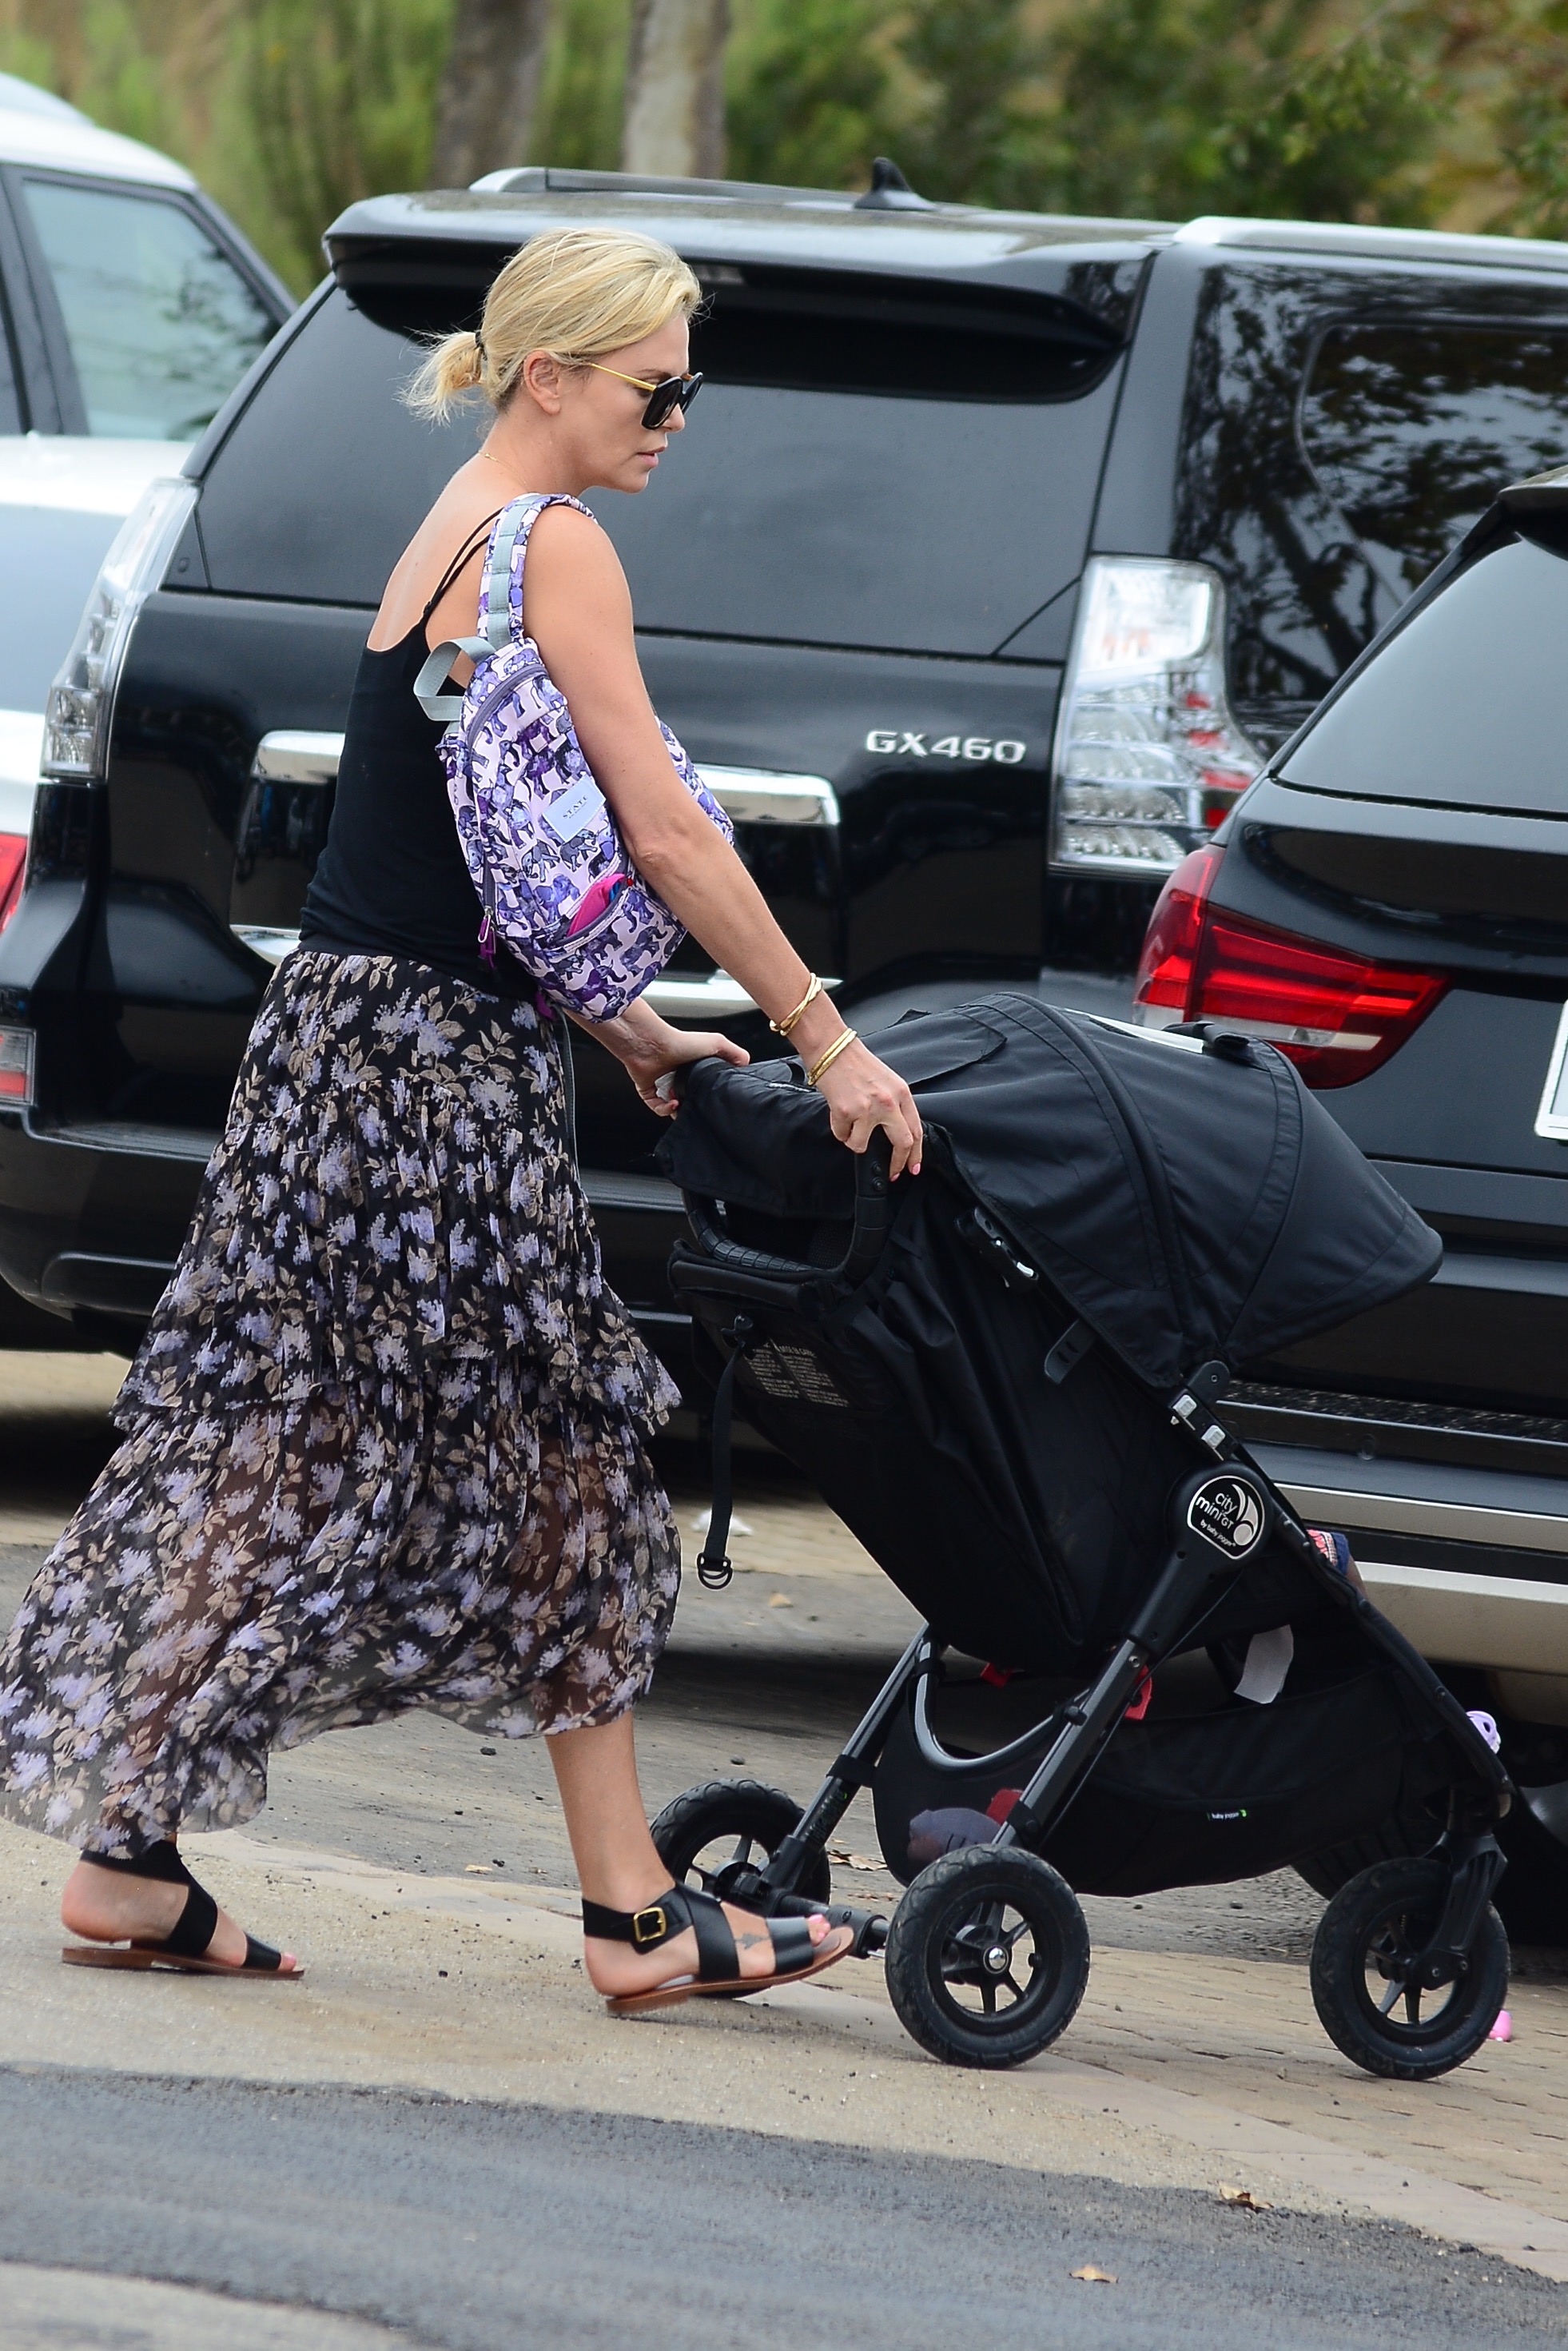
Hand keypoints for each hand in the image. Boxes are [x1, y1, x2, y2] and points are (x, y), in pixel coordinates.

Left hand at [603, 1008, 748, 1116]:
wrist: (651, 1044)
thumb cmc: (679, 1041)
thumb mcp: (717, 1043)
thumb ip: (735, 1054)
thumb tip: (746, 1065)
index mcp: (693, 1066)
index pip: (704, 1086)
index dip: (709, 1095)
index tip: (713, 1099)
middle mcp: (677, 1075)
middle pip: (689, 1098)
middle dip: (694, 1107)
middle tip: (699, 1108)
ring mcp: (662, 1083)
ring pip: (673, 1107)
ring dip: (679, 1111)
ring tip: (684, 1105)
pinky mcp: (647, 1090)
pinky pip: (656, 1107)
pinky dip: (664, 1110)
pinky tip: (673, 1104)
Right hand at [812, 1037, 921, 1177]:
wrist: (832, 1049)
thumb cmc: (855, 1063)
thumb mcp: (886, 1081)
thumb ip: (895, 1105)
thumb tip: (896, 1132)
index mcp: (901, 1093)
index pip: (916, 1130)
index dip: (916, 1154)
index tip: (913, 1167)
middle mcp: (888, 1102)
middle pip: (902, 1143)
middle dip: (898, 1164)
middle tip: (893, 1173)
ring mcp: (868, 1108)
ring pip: (863, 1144)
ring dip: (855, 1141)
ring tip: (850, 1126)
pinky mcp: (846, 1112)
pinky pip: (843, 1136)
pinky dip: (840, 1130)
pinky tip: (838, 1114)